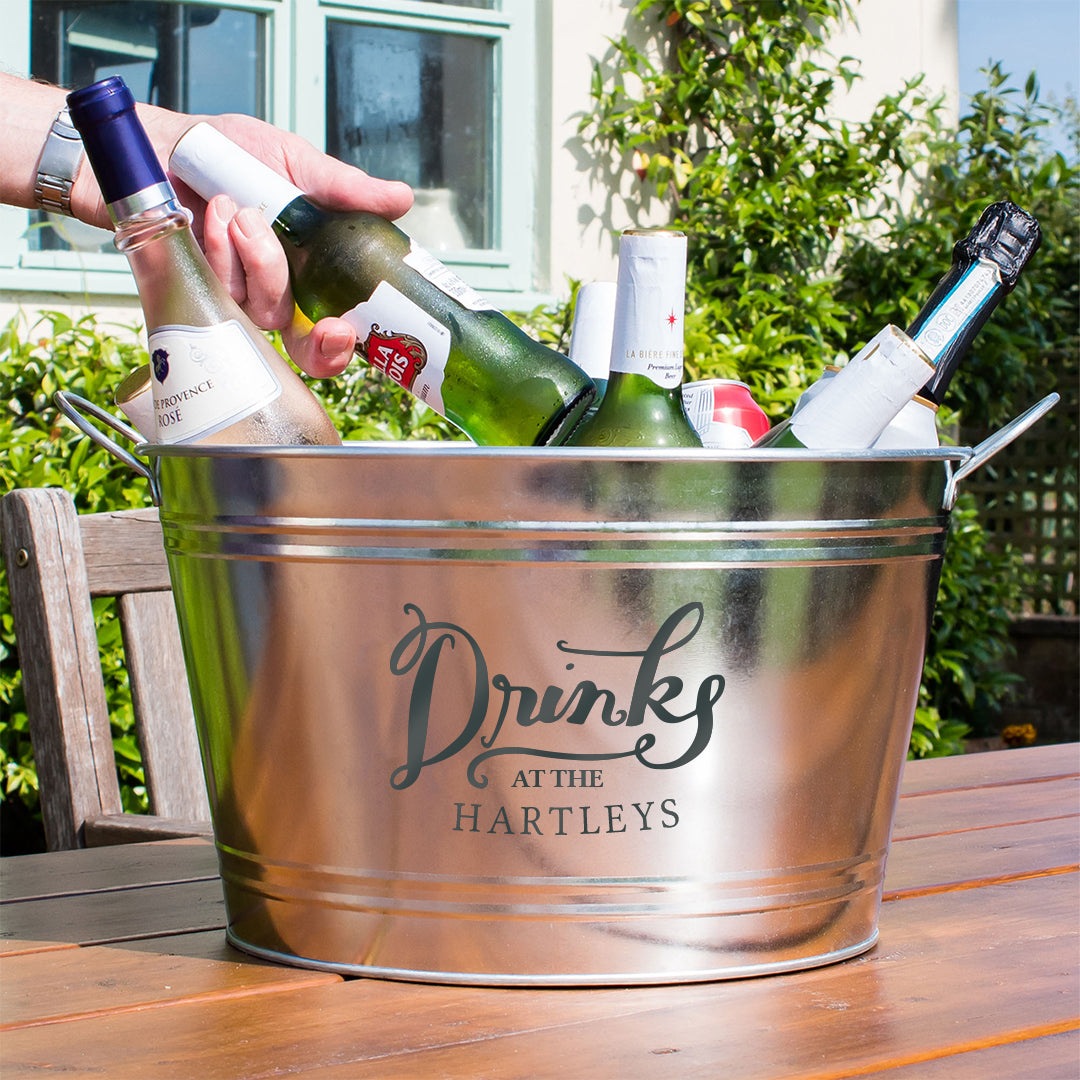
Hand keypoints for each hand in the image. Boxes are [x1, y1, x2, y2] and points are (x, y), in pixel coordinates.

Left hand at [169, 114, 412, 377]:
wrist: (161, 143)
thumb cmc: (226, 153)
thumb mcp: (294, 164)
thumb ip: (345, 189)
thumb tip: (401, 199)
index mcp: (307, 274)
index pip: (332, 332)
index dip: (341, 347)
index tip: (346, 333)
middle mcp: (274, 295)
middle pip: (303, 349)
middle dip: (318, 343)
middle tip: (331, 326)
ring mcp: (235, 298)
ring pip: (265, 309)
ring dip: (261, 260)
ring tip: (241, 208)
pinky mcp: (196, 290)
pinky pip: (222, 289)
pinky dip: (222, 249)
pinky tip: (215, 214)